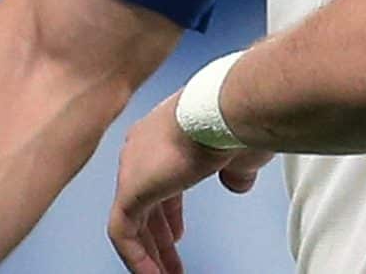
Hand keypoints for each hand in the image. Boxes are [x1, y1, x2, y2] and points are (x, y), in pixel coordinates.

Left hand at [108, 96, 272, 273]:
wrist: (228, 107)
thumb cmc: (238, 118)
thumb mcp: (242, 150)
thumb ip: (235, 171)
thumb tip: (236, 185)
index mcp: (163, 133)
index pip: (160, 178)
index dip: (170, 210)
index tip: (178, 233)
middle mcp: (140, 149)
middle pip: (145, 202)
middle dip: (160, 235)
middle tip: (171, 259)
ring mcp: (132, 169)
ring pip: (133, 220)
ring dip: (150, 252)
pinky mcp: (129, 190)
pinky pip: (123, 233)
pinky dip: (138, 257)